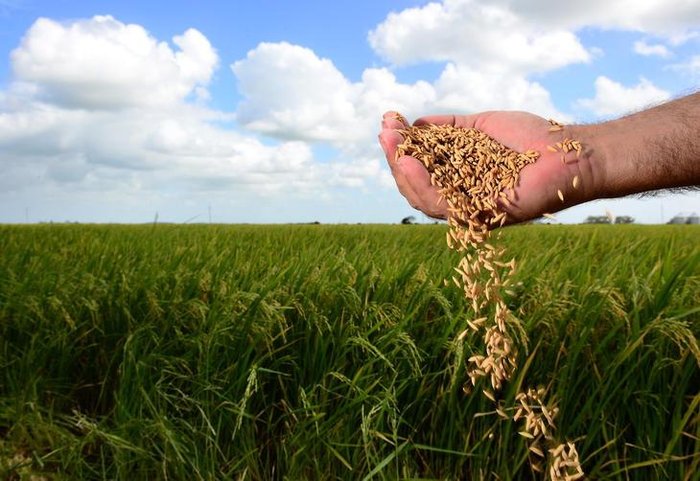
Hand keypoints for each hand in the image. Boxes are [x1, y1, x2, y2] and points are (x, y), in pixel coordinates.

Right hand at [378, 111, 596, 223]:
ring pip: (425, 199)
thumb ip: (449, 129)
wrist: (572, 151)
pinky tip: (412, 164)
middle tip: (385, 132)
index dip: (402, 150)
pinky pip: (447, 207)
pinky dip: (425, 186)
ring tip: (391, 144)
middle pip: (417, 188)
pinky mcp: (485, 217)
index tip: (389, 124)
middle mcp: (463, 200)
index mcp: (460, 182)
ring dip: (403, 172)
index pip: (422, 172)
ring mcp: (473, 211)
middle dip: (397, 159)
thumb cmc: (533, 139)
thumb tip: (415, 125)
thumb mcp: (480, 126)